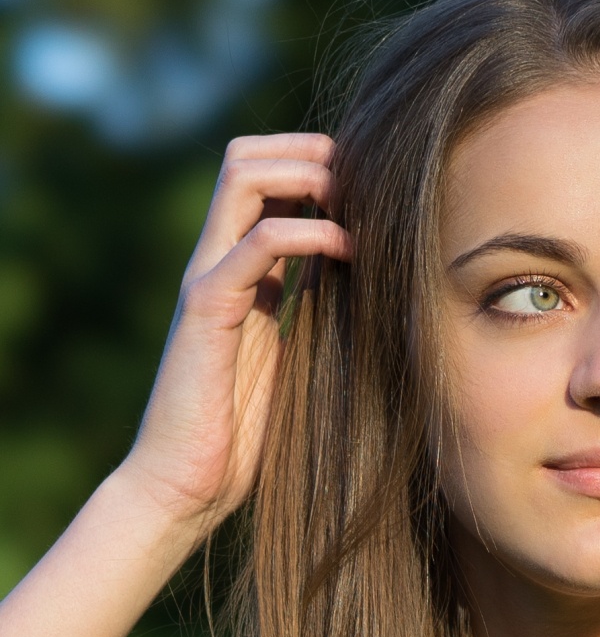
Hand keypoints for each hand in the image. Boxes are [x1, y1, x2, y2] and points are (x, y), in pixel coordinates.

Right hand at [123, 132, 351, 536]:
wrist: (189, 487)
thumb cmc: (246, 436)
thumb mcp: (298, 355)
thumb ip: (317, 310)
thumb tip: (374, 288)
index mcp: (237, 270)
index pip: (264, 177)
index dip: (314, 163)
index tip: (370, 189)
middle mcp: (216, 261)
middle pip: (247, 156)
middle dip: (310, 150)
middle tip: (364, 179)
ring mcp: (206, 278)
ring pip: (242, 176)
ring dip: (306, 172)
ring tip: (355, 201)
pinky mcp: (205, 310)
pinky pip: (254, 243)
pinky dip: (307, 233)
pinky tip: (348, 249)